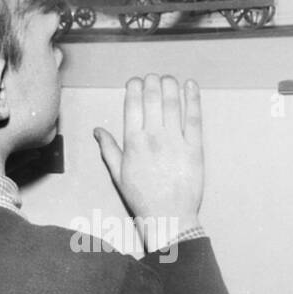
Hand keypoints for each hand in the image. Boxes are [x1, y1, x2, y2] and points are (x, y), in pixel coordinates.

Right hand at [93, 76, 202, 247]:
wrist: (169, 217)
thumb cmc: (142, 197)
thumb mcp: (118, 174)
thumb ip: (108, 148)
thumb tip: (97, 130)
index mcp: (133, 142)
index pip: (132, 104)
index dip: (134, 88)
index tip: (135, 81)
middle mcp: (154, 137)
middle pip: (153, 99)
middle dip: (151, 82)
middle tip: (152, 76)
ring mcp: (176, 141)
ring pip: (172, 104)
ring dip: (170, 85)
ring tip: (168, 77)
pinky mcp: (195, 148)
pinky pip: (194, 118)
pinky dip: (193, 99)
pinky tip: (191, 86)